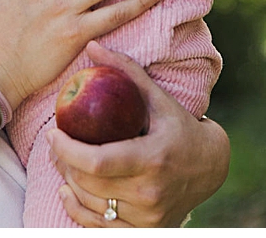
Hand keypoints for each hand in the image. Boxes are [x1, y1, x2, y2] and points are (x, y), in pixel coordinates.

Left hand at [52, 42, 231, 227]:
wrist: (211, 168)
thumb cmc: (182, 127)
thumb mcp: (158, 100)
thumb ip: (127, 73)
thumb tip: (93, 46)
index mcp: (154, 158)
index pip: (99, 162)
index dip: (68, 151)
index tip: (53, 134)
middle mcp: (149, 192)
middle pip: (89, 184)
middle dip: (64, 163)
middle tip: (54, 145)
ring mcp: (146, 216)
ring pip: (90, 204)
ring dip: (69, 183)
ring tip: (62, 162)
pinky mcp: (144, 230)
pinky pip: (98, 225)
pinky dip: (78, 208)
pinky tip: (70, 189)